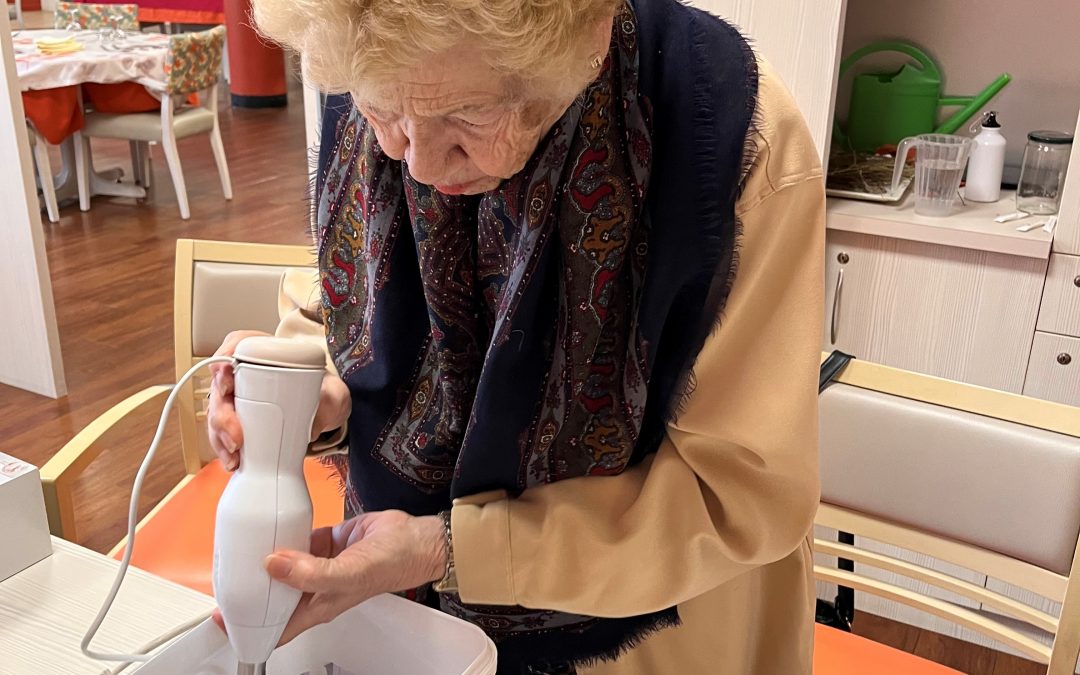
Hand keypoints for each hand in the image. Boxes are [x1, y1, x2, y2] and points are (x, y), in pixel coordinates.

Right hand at [206, 330, 351, 470]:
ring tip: (234, 454)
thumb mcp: (332, 391)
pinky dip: (224, 448)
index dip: (225, 358)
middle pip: (220, 385)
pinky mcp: (236, 419)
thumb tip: (314, 418)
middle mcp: (246, 371)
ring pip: (216, 411)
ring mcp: (238, 396)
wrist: (322, 410)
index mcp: (267, 352)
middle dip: (222, 412)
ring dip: (220, 435)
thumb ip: (330, 398)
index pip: (238, 343)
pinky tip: (233, 461)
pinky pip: (221, 432)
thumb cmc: (322, 393)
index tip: (226, 377)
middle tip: (236, 435)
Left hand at [212, 511, 447, 645]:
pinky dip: (283, 534)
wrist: (415, 538)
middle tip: (224, 577)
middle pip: (272, 596)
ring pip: (282, 566)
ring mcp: (319, 565)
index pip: (275, 628)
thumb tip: (273, 564)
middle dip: (249, 590)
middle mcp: (314, 589)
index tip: (223, 619)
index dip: (248, 628)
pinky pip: (296, 540)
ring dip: (264, 560)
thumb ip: (310, 573)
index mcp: (317, 606)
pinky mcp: (325, 542)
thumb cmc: (392, 564)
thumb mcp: (349, 574)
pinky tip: (272, 527)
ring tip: (240, 549)